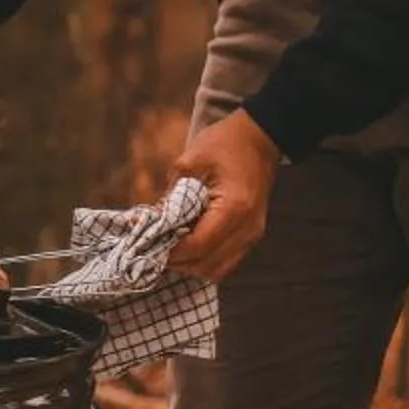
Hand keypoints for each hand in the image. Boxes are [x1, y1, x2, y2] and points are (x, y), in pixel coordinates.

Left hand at [166, 108, 281, 282]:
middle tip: (155, 250)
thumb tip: (151, 222)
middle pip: (208, 265)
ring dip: (192, 265)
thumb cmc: (225, 144)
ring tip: (170, 251)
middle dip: (180, 262)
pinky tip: (188, 247)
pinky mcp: (251, 235)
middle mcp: (248, 228)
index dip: (172, 251)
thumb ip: (172, 195)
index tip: (149, 245)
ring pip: (218, 270)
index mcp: (234, 207)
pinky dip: (205, 260)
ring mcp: (253, 235)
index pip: (198, 245)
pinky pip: (226, 261)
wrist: (259, 138)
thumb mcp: (191, 161)